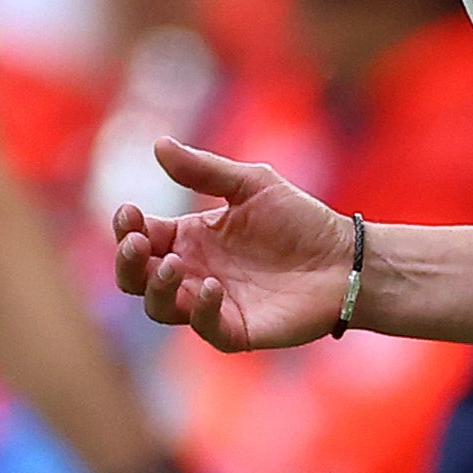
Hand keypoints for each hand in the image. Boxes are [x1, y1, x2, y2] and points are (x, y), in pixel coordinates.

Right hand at [111, 139, 351, 351]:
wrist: (345, 258)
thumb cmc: (300, 218)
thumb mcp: (251, 183)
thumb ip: (203, 169)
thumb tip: (158, 144)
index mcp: (191, 238)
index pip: (141, 236)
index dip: (127, 228)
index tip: (130, 213)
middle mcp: (193, 272)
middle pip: (136, 277)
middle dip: (127, 261)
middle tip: (140, 242)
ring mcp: (212, 304)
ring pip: (159, 307)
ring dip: (156, 287)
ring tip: (174, 265)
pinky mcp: (237, 329)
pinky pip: (204, 328)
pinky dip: (199, 310)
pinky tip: (210, 286)